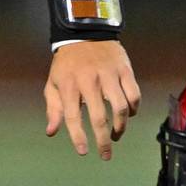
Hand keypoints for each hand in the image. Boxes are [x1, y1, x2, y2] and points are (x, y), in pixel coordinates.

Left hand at [44, 40, 141, 159]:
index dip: (78, 137)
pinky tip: (129, 114)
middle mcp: (89, 81)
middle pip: (99, 117)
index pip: (73, 117)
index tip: (84, 152)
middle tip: (105, 154)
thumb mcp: (53, 82)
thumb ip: (53, 108)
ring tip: (116, 135)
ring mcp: (109, 75)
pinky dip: (134, 108)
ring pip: (120, 108)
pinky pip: (134, 94)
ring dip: (120, 127)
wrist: (84, 32)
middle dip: (103, 140)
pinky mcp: (124, 69)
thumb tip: (51, 132)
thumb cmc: (67, 63)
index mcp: (69, 85)